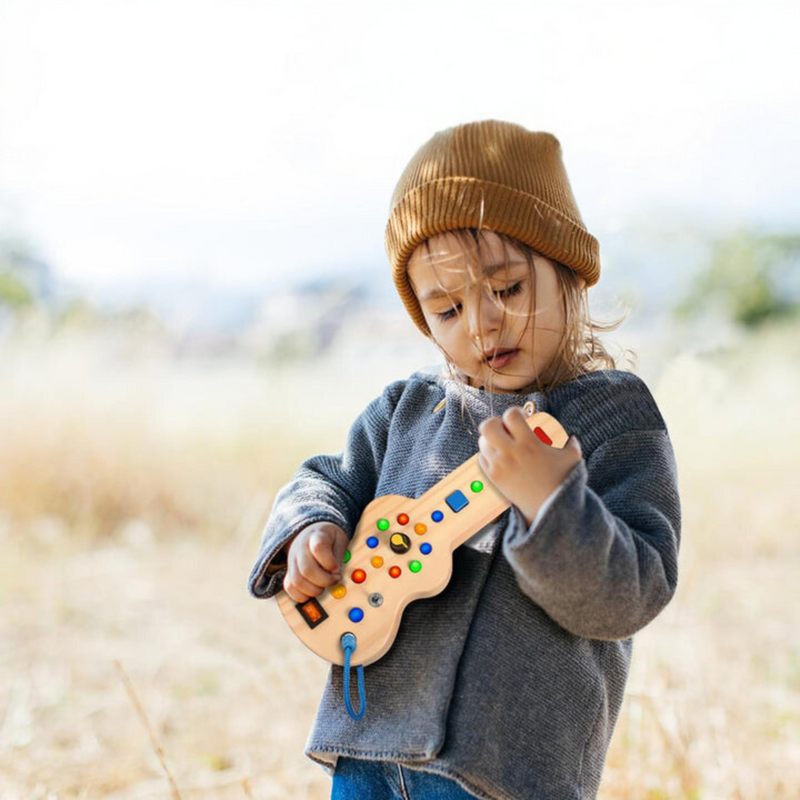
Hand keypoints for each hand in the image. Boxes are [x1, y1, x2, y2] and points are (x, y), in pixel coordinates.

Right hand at [282, 521, 348, 603]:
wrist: (313, 532)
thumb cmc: (330, 539)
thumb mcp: (339, 540)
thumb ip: (337, 558)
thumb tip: (334, 575)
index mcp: (316, 536)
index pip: (318, 547)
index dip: (329, 562)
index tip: (337, 569)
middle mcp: (300, 547)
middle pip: (307, 569)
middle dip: (324, 581)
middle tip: (335, 579)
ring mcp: (292, 559)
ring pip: (297, 581)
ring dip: (314, 590)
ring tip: (324, 586)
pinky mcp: (289, 571)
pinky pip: (289, 587)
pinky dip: (301, 595)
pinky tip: (313, 591)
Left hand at [478, 407, 582, 526]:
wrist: (548, 508)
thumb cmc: (561, 481)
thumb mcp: (572, 458)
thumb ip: (571, 443)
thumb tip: (570, 436)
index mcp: (529, 443)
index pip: (511, 415)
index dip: (515, 413)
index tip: (521, 418)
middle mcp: (511, 453)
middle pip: (488, 426)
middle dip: (495, 423)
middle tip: (504, 428)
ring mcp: (499, 466)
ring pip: (483, 442)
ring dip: (491, 440)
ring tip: (503, 444)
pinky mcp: (493, 477)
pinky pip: (482, 458)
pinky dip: (488, 455)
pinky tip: (500, 457)